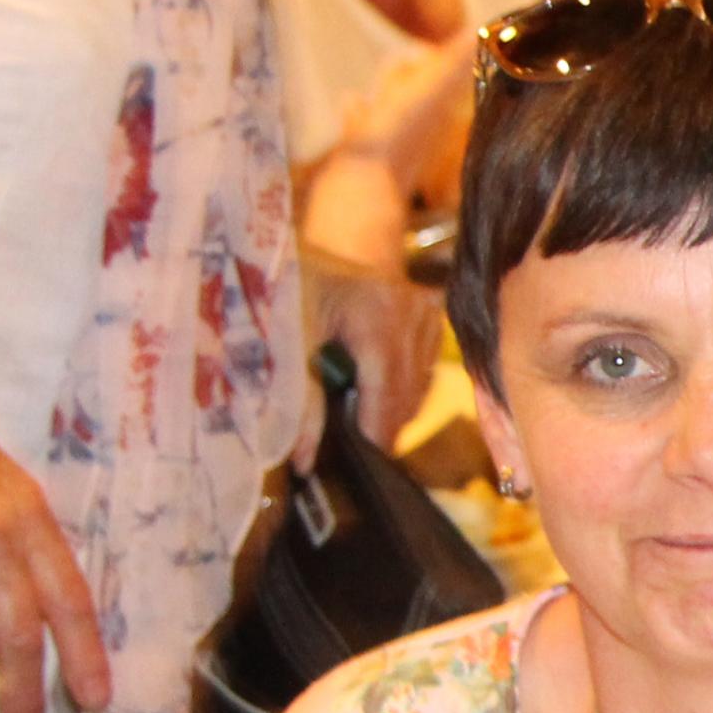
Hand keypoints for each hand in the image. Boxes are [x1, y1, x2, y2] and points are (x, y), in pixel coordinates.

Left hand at [302, 256, 443, 460]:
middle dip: (381, 424)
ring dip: (391, 408)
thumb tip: (305, 460)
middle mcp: (410, 307)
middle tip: (352, 448)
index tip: (362, 462)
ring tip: (356, 415)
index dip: (375, 430)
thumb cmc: (283, 289)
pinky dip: (401, 388)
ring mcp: (424, 309)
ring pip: (420, 385)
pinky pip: (424, 370)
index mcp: (376, 309)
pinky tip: (371, 389)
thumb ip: (300, 402)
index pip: (388, 387)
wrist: (296, 249)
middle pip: (408, 390)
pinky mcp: (429, 315)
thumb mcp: (286, 344)